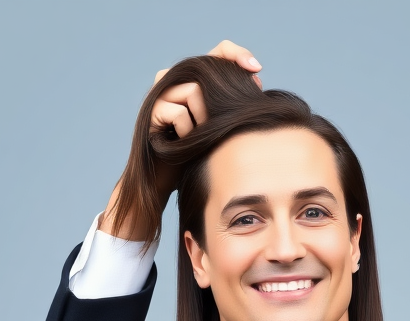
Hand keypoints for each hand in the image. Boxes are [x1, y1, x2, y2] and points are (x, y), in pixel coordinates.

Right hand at [101, 40, 262, 238]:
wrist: (166, 181)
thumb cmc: (197, 154)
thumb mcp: (220, 125)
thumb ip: (232, 102)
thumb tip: (255, 78)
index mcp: (194, 79)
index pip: (219, 51)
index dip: (237, 54)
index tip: (257, 69)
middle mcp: (176, 79)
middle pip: (205, 69)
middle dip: (220, 98)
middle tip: (223, 123)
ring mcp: (162, 93)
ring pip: (194, 92)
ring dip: (203, 120)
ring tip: (197, 137)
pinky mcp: (152, 110)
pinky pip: (179, 113)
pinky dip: (187, 132)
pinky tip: (183, 143)